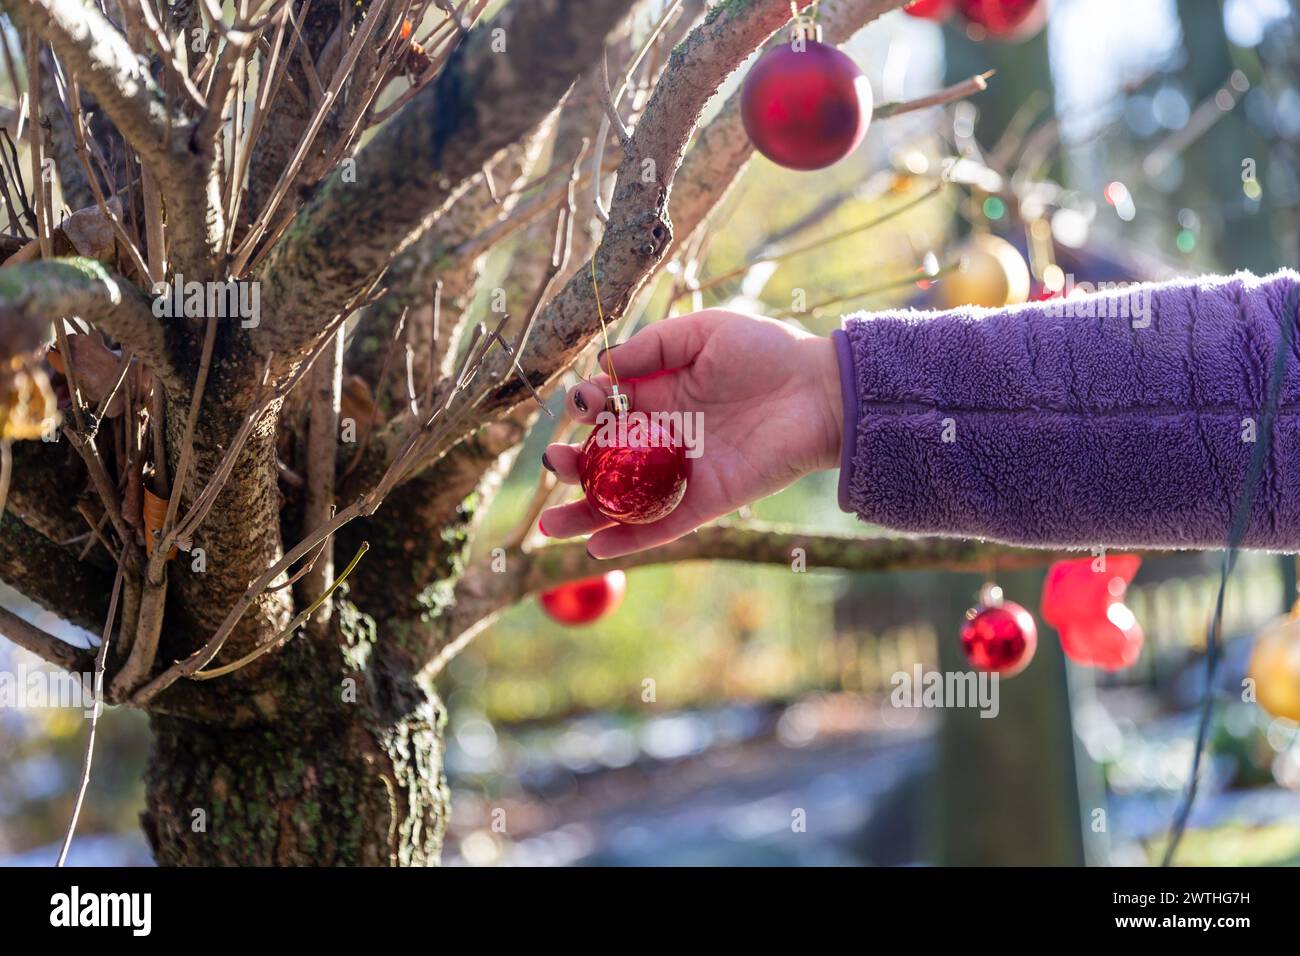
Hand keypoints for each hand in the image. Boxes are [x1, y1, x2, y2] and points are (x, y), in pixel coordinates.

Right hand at [539, 309, 843, 557]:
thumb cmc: (767, 353)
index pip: (603, 409)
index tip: (580, 405)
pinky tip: (596, 546)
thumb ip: (652, 347)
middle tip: (555, 463)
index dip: (583, 408)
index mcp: (656, 396)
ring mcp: (681, 472)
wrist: (821, 392)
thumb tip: (602, 366)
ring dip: (584, 514)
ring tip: (550, 526)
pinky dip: (630, 540)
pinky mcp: (705, 500)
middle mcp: (661, 437)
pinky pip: (661, 526)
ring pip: (621, 500)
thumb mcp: (703, 333)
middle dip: (570, 466)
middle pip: (602, 460)